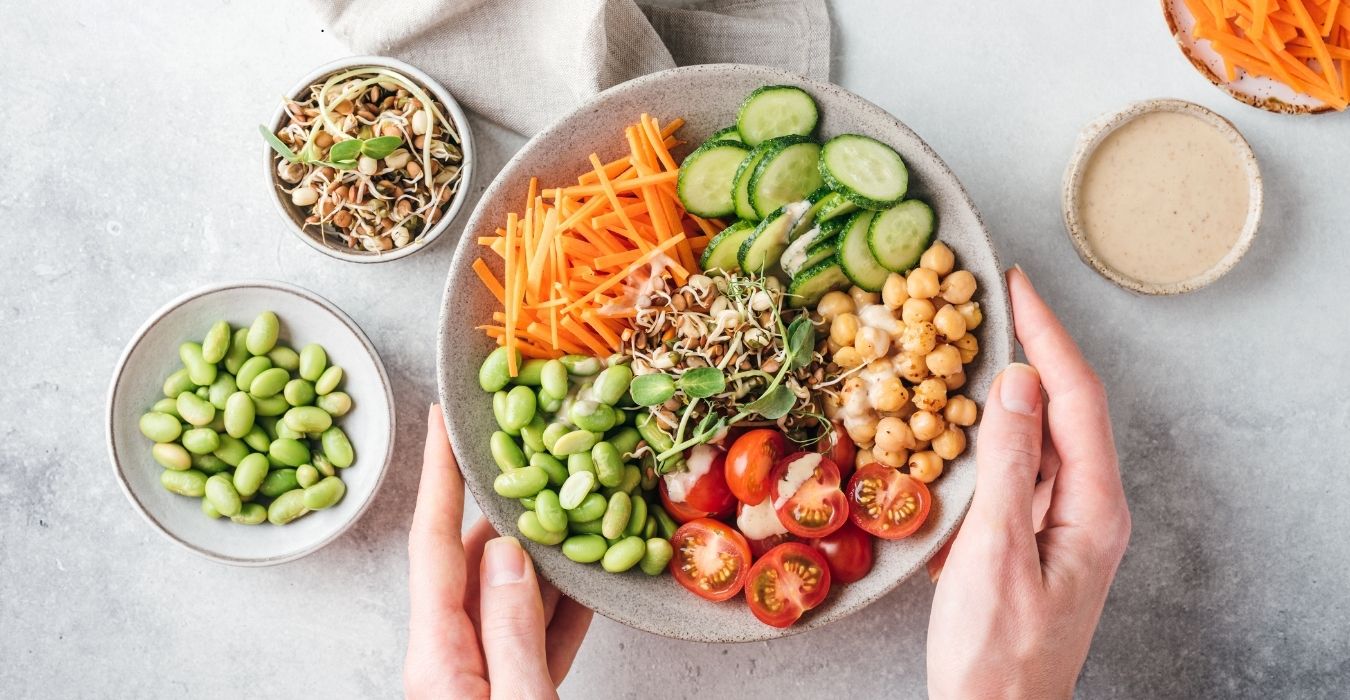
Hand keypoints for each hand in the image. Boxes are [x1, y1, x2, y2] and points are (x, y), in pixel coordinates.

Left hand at [404, 405, 591, 699]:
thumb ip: (513, 630)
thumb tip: (510, 553)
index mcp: (438, 658)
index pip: (432, 544)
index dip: (439, 474)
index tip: (441, 420)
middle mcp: (450, 661)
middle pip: (474, 561)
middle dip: (511, 506)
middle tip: (542, 454)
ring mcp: (480, 679)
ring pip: (510, 596)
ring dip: (545, 555)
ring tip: (580, 505)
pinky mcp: (512, 695)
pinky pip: (536, 636)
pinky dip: (563, 605)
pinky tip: (591, 580)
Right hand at [926, 267, 1130, 698]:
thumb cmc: (995, 654)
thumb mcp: (995, 553)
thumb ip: (1007, 465)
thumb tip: (1014, 382)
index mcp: (1092, 508)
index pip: (1076, 398)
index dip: (1046, 335)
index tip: (1015, 287)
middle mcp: (1085, 509)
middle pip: (1062, 409)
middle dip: (1028, 350)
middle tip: (987, 302)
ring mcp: (1058, 525)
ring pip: (1036, 438)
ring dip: (1003, 391)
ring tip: (966, 347)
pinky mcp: (1029, 539)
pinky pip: (1013, 471)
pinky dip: (985, 437)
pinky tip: (954, 424)